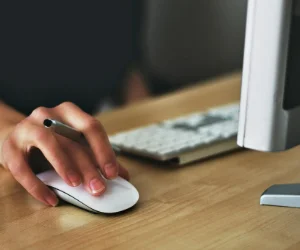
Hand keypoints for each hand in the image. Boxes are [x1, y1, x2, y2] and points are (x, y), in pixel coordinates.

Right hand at [1, 102, 128, 205]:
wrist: (16, 137)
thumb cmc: (53, 142)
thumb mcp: (75, 145)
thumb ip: (97, 157)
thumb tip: (123, 176)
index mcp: (69, 113)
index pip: (91, 127)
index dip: (104, 150)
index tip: (113, 173)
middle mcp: (48, 115)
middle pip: (72, 139)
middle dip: (88, 165)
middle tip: (99, 188)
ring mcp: (27, 128)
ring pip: (48, 143)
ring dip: (64, 165)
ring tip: (76, 185)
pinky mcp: (9, 147)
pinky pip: (22, 166)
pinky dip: (37, 185)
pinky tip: (51, 199)